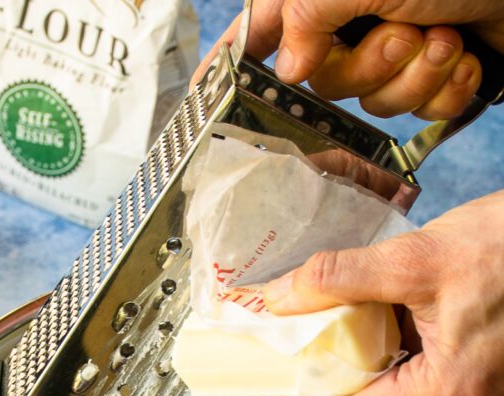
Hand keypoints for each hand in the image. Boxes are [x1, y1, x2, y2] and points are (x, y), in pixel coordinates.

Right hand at [193, 1, 503, 119]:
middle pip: (319, 84)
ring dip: (414, 78)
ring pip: (370, 103)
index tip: (196, 101)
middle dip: (369, 69)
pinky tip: (463, 59)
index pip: (255, 34)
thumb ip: (306, 19)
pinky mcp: (423, 74)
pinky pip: (412, 112)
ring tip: (444, 38)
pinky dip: (443, 90)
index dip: (224, 68)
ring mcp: (386, 48)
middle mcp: (347, 21)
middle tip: (402, 34)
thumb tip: (286, 72)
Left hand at [260, 192, 503, 395]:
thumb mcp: (420, 257)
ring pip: (419, 386)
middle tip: (332, 320)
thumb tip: (284, 296)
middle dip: (357, 358)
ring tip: (382, 309)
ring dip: (395, 352)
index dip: (318, 374)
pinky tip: (424, 314)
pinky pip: (451, 377)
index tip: (294, 351)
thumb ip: (343, 279)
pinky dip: (429, 350)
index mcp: (449, 395)